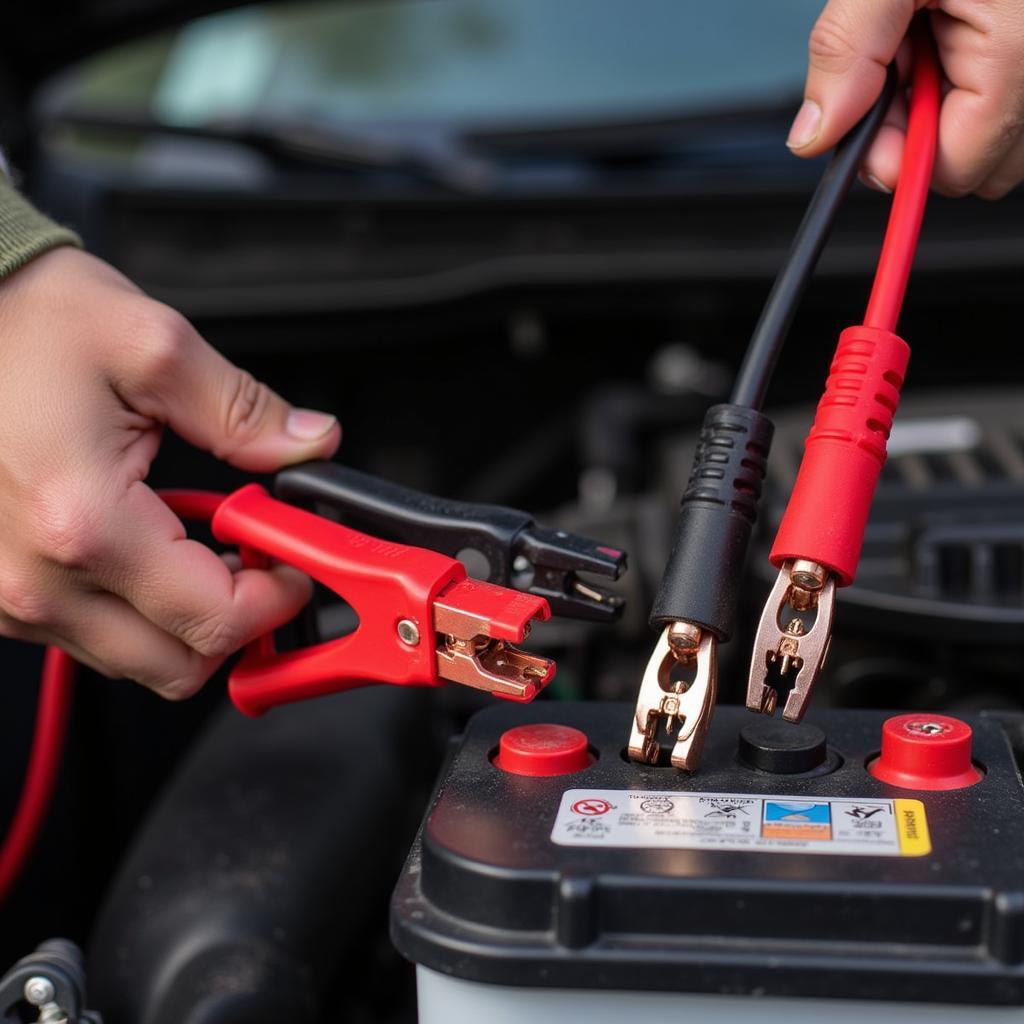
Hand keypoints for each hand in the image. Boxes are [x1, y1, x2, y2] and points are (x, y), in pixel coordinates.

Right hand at [0, 247, 340, 697]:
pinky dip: (137, 607)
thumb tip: (309, 444)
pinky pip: (89, 634)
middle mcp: (37, 580)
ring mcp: (9, 596)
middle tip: (257, 559)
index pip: (214, 620)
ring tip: (201, 543)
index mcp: (85, 525)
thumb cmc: (23, 324)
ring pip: (136, 658)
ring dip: (187, 616)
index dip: (276, 598)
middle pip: (178, 666)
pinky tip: (149, 545)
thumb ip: (244, 411)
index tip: (293, 561)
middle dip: (238, 620)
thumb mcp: (153, 348)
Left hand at [789, 0, 1023, 197]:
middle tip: (893, 65)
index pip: (956, 169)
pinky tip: (947, 31)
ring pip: (989, 139)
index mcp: (1021, 55)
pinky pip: (1001, 105)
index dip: (898, 156)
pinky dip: (964, 81)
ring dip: (941, 106)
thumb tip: (816, 134)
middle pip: (974, 166)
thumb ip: (849, 52)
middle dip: (919, 132)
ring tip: (925, 34)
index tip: (862, 118)